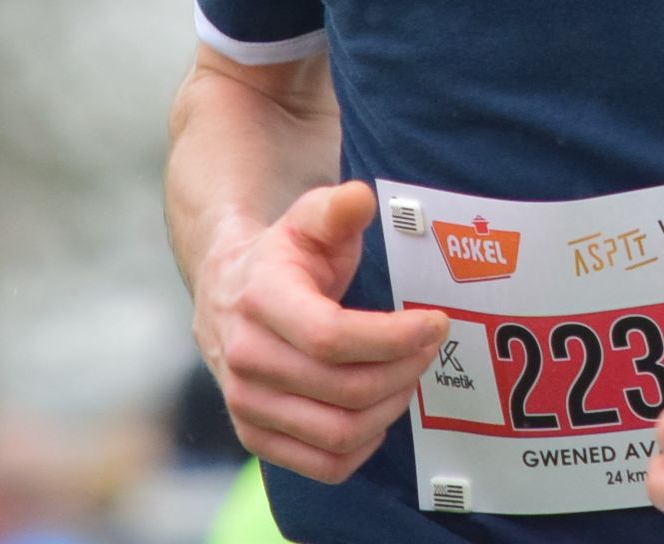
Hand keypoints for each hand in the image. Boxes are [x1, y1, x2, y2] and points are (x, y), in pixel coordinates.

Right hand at [193, 180, 449, 483]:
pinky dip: (364, 446)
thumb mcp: (309, 220)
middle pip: (345, 389)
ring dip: (390, 407)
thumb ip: (336, 208)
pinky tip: (380, 410)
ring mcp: (246, 404)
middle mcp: (246, 358)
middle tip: (431, 346)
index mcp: (261, 301)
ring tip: (410, 374)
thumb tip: (359, 199)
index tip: (435, 322)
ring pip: (339, 432)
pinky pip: (324, 465)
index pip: (332, 337)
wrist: (227, 293)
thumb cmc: (284, 257)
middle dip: (404, 369)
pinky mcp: (255, 437)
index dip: (393, 337)